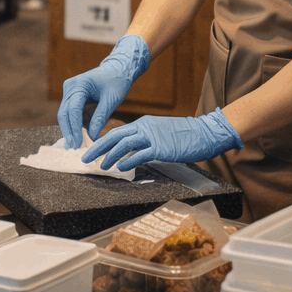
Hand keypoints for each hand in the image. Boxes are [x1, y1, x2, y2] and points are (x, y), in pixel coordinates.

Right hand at [56, 34, 150, 147]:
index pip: (73, 109)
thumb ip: (101, 118)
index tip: (78, 143)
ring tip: (74, 146)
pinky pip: (70, 112)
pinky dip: (73, 124)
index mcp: (80, 84)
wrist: (118, 69)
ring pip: (65, 114)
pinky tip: (76, 137)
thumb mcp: (112, 100)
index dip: (74, 128)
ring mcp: (69, 90)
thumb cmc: (117, 82)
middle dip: (68, 131)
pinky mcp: (72, 95)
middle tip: (73, 148)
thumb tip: (92, 138)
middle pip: (64, 112)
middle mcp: (70, 86)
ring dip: (69, 129)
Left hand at [80, 109, 242, 171]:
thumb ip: (146, 139)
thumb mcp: (160, 132)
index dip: (102, 141)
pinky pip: (139, 154)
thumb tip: (132, 151)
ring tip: (100, 165)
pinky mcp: (160, 148)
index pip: (117, 131)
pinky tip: (119, 167)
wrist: (205, 133)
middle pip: (114, 136)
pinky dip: (127, 160)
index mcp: (143, 124)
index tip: (92, 150)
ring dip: (109, 156)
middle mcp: (145, 128)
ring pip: (123, 144)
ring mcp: (152, 137)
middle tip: (85, 157)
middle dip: (97, 147)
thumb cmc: (185, 136)